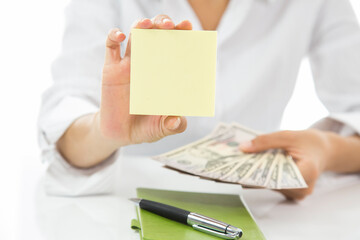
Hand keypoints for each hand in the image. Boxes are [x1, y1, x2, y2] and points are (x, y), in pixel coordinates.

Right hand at [99, 15, 191, 145]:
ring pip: (136, 35)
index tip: (188, 27)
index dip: (182, 34)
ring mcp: (130, 64)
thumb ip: (173, 125)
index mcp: (166, 72)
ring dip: (141, 25)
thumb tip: (177, 121)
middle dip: (162, 24)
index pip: (175, 46)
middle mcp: (150, 63)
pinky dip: (114, 36)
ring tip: (147, 24)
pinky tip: (121, 36)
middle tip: (169, 26)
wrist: (121, 133)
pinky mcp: (111, 69)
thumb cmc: (147, 126)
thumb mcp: (162, 128)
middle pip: (156, 33)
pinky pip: (111, 46)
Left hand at [240, 129, 334, 199]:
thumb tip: (243, 148)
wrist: (323, 150)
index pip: (276, 177)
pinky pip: (272, 185)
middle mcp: (302, 188)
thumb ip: (265, 141)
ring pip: (269, 185)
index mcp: (306, 173)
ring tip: (236, 165)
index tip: (239, 169)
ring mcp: (297, 193)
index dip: (256, 173)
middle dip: (251, 172)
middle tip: (231, 165)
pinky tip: (249, 167)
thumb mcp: (288, 135)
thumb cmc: (308, 142)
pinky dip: (262, 175)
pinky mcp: (291, 192)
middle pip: (270, 183)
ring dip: (254, 175)